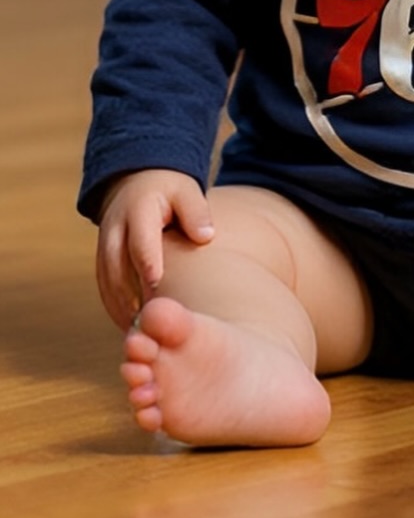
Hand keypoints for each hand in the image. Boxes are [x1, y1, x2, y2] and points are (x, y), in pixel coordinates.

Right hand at [95, 169, 214, 328]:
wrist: (137, 184)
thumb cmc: (171, 191)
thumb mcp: (187, 191)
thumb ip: (196, 212)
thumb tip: (206, 237)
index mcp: (137, 211)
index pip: (140, 241)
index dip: (147, 262)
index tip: (156, 283)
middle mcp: (114, 231)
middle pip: (118, 267)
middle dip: (132, 294)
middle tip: (150, 321)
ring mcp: (104, 247)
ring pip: (108, 282)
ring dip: (122, 307)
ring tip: (142, 333)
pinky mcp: (102, 261)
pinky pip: (105, 288)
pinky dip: (116, 308)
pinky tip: (132, 327)